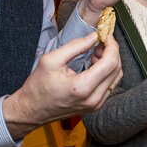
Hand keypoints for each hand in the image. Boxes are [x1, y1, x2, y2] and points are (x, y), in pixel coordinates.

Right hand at [3, 32, 121, 139]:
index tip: (105, 36)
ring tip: (95, 53)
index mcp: (83, 87)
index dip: (111, 46)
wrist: (31, 110)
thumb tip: (94, 37)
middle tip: (99, 43)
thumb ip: (75, 46)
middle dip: (111, 52)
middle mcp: (93, 99)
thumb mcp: (51, 60)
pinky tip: (94, 65)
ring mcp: (96, 105)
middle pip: (116, 69)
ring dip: (110, 62)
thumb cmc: (38, 87)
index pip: (110, 62)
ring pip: (116, 78)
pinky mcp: (95, 106)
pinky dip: (106, 72)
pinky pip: (110, 85)